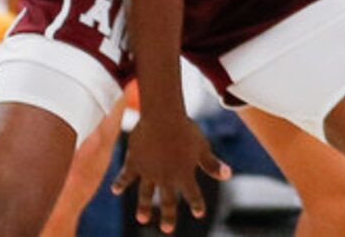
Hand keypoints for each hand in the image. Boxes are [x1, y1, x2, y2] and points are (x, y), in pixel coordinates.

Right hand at [113, 115, 229, 232]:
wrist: (162, 118)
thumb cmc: (186, 131)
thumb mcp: (202, 147)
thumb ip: (212, 164)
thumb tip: (228, 175)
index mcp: (183, 174)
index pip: (192, 194)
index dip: (197, 203)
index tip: (200, 214)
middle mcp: (165, 177)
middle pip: (167, 201)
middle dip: (168, 216)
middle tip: (167, 230)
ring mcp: (147, 172)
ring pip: (146, 194)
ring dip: (144, 207)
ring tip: (143, 218)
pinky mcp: (133, 164)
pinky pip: (125, 177)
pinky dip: (120, 183)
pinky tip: (115, 190)